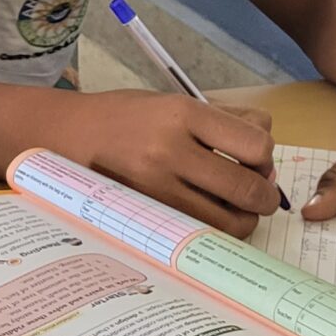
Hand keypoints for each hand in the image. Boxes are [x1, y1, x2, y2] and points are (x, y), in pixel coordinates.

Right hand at [60, 89, 281, 236]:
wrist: (68, 135)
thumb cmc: (127, 117)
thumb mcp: (175, 102)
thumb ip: (226, 119)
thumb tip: (267, 155)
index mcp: (183, 114)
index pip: (256, 145)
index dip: (266, 157)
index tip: (257, 160)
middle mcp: (170, 150)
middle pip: (248, 188)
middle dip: (266, 197)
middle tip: (260, 195)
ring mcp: (156, 188)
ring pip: (229, 222)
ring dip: (245, 220)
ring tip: (237, 209)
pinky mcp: (146, 215)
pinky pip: (199, 234)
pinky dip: (215, 230)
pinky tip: (210, 217)